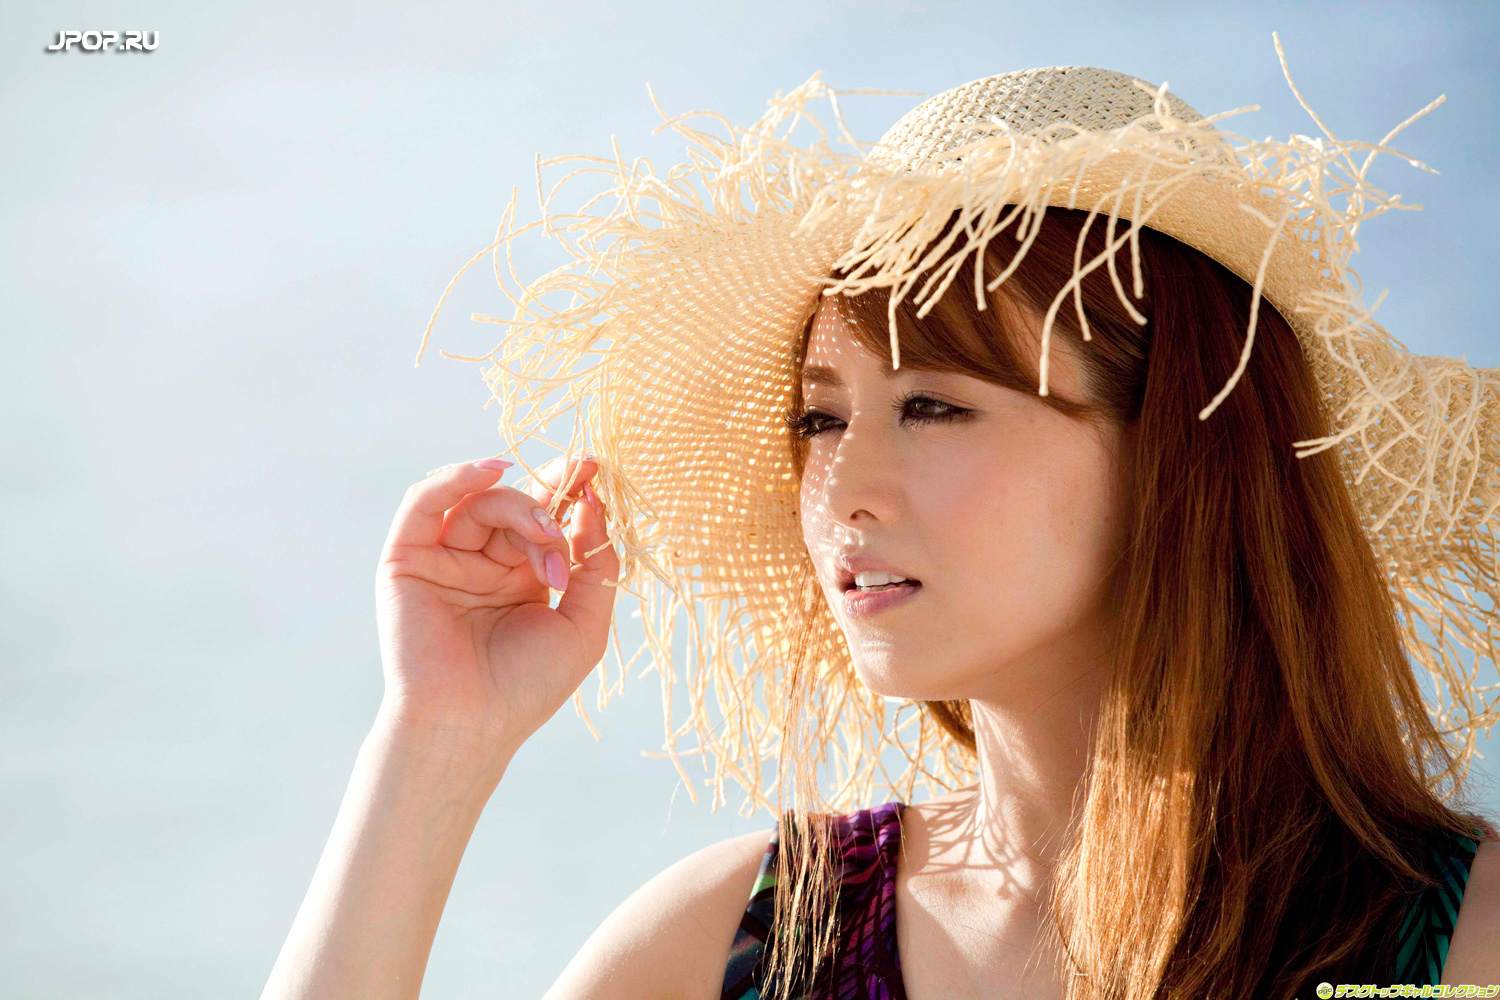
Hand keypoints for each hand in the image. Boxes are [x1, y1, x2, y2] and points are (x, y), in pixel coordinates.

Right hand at [373, 453, 618, 764]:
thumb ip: (597, 564)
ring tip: (545, 531)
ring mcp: (444, 558)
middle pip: (517, 504)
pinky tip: (489, 471)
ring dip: (518, 506)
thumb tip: (594, 502)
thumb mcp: (584, 625)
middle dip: (549, 500)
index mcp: (524, 577)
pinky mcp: (407, 559)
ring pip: (480, 502)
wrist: (468, 726)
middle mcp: (484, 563)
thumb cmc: (526, 687)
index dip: (569, 488)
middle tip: (570, 515)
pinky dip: (455, 479)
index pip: (546, 517)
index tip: (595, 466)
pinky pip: (424, 503)